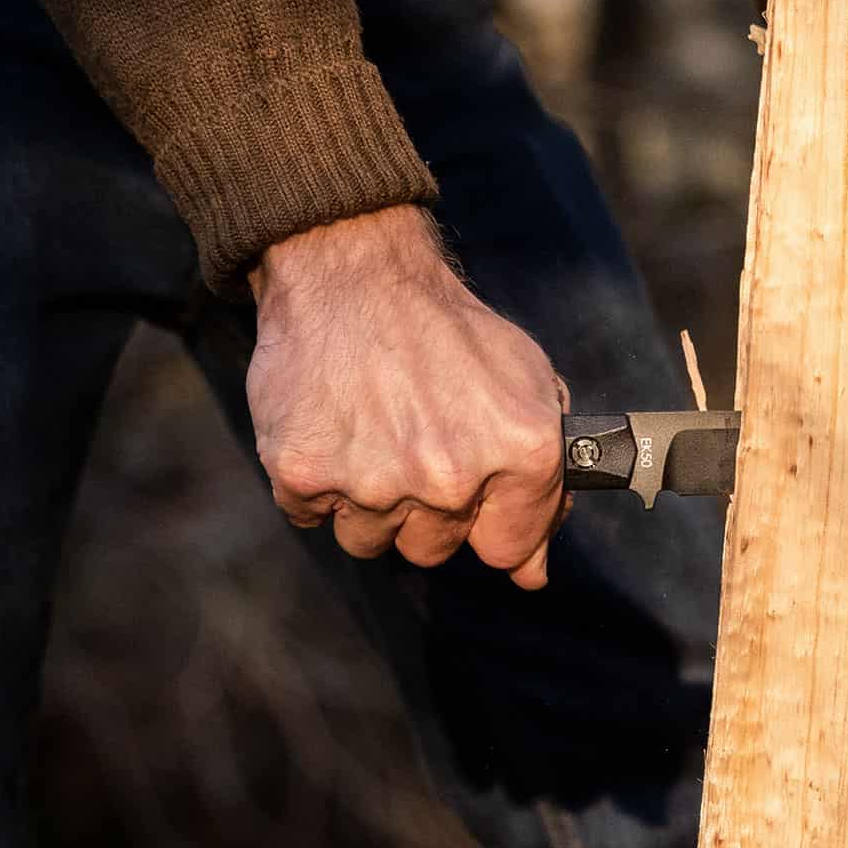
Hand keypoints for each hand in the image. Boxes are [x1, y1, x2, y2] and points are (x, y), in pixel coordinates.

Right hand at [246, 205, 567, 585]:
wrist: (352, 272)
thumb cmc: (447, 329)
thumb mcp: (525, 387)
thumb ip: (543, 486)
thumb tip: (533, 575)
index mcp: (521, 454)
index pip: (508, 551)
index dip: (491, 524)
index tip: (476, 497)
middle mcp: (451, 477)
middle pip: (434, 550)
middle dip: (427, 509)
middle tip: (415, 441)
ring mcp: (373, 482)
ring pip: (371, 540)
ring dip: (370, 501)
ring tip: (372, 431)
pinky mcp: (303, 474)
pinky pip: (312, 515)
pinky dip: (318, 482)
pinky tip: (335, 427)